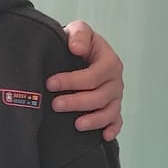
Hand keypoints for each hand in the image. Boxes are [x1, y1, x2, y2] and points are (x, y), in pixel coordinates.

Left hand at [47, 23, 123, 138]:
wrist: (79, 54)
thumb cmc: (78, 44)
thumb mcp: (78, 31)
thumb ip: (79, 35)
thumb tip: (77, 48)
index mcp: (109, 61)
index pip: (93, 75)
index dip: (72, 81)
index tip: (50, 83)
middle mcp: (115, 80)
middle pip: (100, 96)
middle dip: (77, 102)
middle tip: (55, 105)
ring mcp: (115, 96)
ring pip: (109, 112)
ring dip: (93, 120)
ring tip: (76, 124)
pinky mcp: (113, 109)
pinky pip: (117, 121)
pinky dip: (113, 129)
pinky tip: (103, 136)